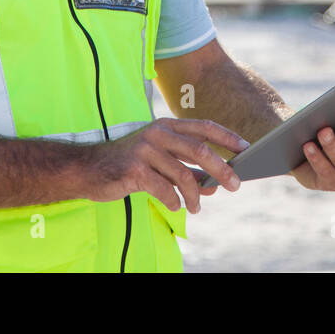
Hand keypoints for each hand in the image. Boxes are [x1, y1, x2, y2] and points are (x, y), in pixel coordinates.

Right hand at [86, 118, 248, 213]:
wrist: (87, 169)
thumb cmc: (127, 165)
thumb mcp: (158, 161)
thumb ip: (185, 168)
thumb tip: (214, 185)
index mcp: (165, 126)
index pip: (203, 127)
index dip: (227, 136)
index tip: (247, 149)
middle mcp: (157, 133)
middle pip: (200, 150)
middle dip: (222, 169)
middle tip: (235, 185)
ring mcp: (145, 150)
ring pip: (183, 175)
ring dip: (195, 195)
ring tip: (196, 207)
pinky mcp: (134, 169)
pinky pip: (164, 190)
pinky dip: (173, 201)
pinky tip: (174, 205)